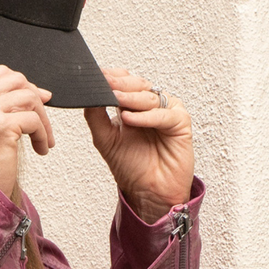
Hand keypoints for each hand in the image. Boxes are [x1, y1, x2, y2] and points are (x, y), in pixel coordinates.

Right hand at [0, 65, 54, 197]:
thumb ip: (2, 105)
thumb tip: (42, 92)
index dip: (22, 85)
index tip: (36, 101)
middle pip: (16, 80)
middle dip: (35, 99)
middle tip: (41, 122)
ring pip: (29, 98)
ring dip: (42, 119)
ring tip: (43, 139)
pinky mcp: (1, 126)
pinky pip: (34, 120)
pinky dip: (44, 135)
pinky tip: (41, 149)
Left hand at [84, 69, 193, 221]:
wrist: (148, 192)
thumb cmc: (131, 168)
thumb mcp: (105, 138)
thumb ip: (95, 116)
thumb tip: (88, 95)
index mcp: (133, 105)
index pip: (124, 82)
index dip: (111, 77)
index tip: (96, 75)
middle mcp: (150, 106)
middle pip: (138, 85)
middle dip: (120, 84)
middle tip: (105, 82)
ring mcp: (166, 112)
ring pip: (150, 97)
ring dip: (131, 98)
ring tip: (115, 99)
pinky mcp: (180, 123)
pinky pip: (164, 114)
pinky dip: (146, 116)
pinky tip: (129, 118)